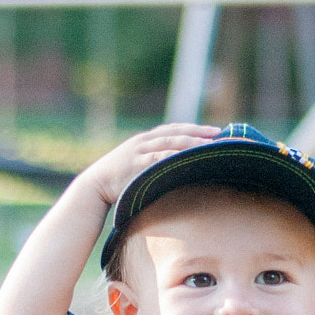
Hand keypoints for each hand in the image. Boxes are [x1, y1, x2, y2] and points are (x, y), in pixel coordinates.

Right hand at [83, 123, 221, 207]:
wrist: (95, 186)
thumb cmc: (118, 181)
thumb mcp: (137, 167)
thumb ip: (154, 164)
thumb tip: (176, 172)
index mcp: (145, 140)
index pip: (173, 130)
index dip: (194, 129)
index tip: (214, 131)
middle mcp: (144, 141)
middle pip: (175, 132)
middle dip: (198, 132)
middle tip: (219, 134)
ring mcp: (139, 151)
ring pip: (169, 142)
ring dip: (190, 142)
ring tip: (208, 145)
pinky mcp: (136, 163)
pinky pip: (158, 157)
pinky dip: (173, 155)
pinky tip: (187, 157)